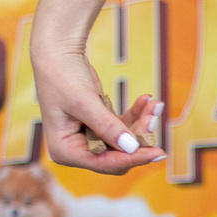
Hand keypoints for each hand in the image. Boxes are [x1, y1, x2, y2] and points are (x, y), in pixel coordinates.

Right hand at [35, 51, 166, 174]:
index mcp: (65, 150)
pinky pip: (124, 127)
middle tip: (154, 118)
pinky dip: (137, 115)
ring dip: (142, 124)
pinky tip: (147, 100)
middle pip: (118, 155)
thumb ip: (106, 126)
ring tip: (155, 105)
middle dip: (139, 138)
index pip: (104, 163)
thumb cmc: (62, 76)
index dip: (132, 158)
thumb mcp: (84, 102)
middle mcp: (77, 149)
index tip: (157, 152)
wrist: (59, 54)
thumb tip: (131, 147)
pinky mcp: (101, 127)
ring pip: (125, 141)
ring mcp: (89, 138)